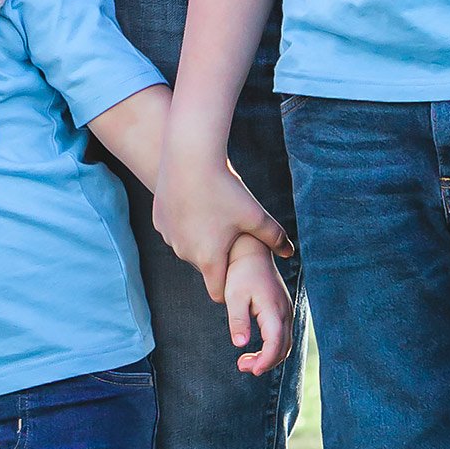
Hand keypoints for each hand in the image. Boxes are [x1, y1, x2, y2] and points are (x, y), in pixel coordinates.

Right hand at [153, 159, 292, 301]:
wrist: (190, 157)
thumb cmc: (225, 188)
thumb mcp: (255, 215)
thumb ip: (274, 237)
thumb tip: (290, 253)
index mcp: (208, 259)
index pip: (218, 291)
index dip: (230, 283)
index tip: (239, 268)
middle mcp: (184, 253)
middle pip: (204, 266)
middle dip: (216, 256)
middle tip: (229, 233)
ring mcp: (169, 237)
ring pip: (187, 247)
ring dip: (199, 239)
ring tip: (213, 214)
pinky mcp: (159, 221)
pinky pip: (174, 230)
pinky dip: (184, 223)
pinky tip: (195, 202)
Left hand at [223, 234, 291, 375]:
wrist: (250, 251)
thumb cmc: (240, 272)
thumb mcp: (234, 296)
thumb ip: (238, 320)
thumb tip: (240, 344)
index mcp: (273, 308)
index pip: (275, 343)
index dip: (265, 361)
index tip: (250, 369)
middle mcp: (285, 310)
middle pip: (283, 347)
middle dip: (265, 362)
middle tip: (242, 366)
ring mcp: (287, 309)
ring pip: (285, 343)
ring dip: (269, 357)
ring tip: (245, 362)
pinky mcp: (283, 309)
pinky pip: (283, 335)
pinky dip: (272, 348)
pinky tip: (255, 350)